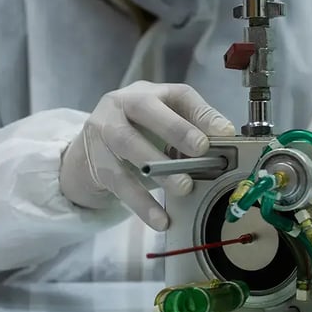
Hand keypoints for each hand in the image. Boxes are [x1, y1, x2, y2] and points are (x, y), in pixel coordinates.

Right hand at [60, 81, 235, 230]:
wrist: (87, 154)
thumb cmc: (136, 136)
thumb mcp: (162, 127)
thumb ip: (190, 129)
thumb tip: (225, 138)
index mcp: (147, 93)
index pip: (178, 95)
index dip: (202, 112)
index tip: (224, 133)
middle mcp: (121, 103)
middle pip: (147, 108)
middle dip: (175, 128)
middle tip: (201, 149)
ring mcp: (103, 130)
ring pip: (129, 144)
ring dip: (159, 168)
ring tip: (185, 188)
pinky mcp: (95, 162)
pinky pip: (120, 183)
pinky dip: (142, 203)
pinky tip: (160, 219)